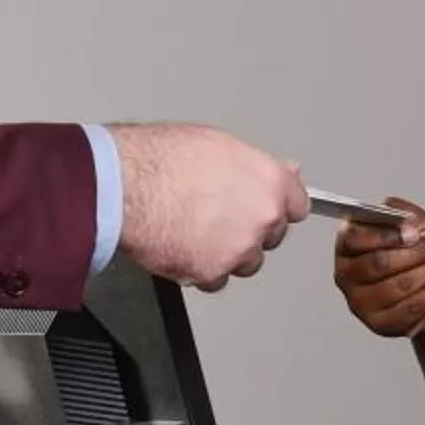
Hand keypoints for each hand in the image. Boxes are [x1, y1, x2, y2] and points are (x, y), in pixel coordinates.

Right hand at [111, 124, 310, 290]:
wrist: (126, 186)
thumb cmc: (161, 158)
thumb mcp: (217, 144)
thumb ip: (255, 166)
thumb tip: (277, 171)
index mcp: (269, 182)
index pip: (298, 205)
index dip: (279, 207)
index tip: (271, 210)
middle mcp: (262, 217)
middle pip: (271, 236)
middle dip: (250, 230)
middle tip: (218, 217)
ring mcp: (239, 249)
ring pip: (246, 262)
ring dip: (228, 254)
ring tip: (195, 232)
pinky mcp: (212, 273)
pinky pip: (215, 280)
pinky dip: (201, 270)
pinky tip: (182, 248)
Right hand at [333, 198, 424, 339]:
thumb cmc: (416, 251)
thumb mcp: (412, 223)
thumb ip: (402, 213)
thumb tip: (396, 210)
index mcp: (347, 246)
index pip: (356, 241)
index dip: (387, 236)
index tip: (414, 233)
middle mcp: (347, 276)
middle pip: (380, 264)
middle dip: (418, 253)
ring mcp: (361, 303)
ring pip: (399, 287)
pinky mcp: (381, 324)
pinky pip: (411, 309)